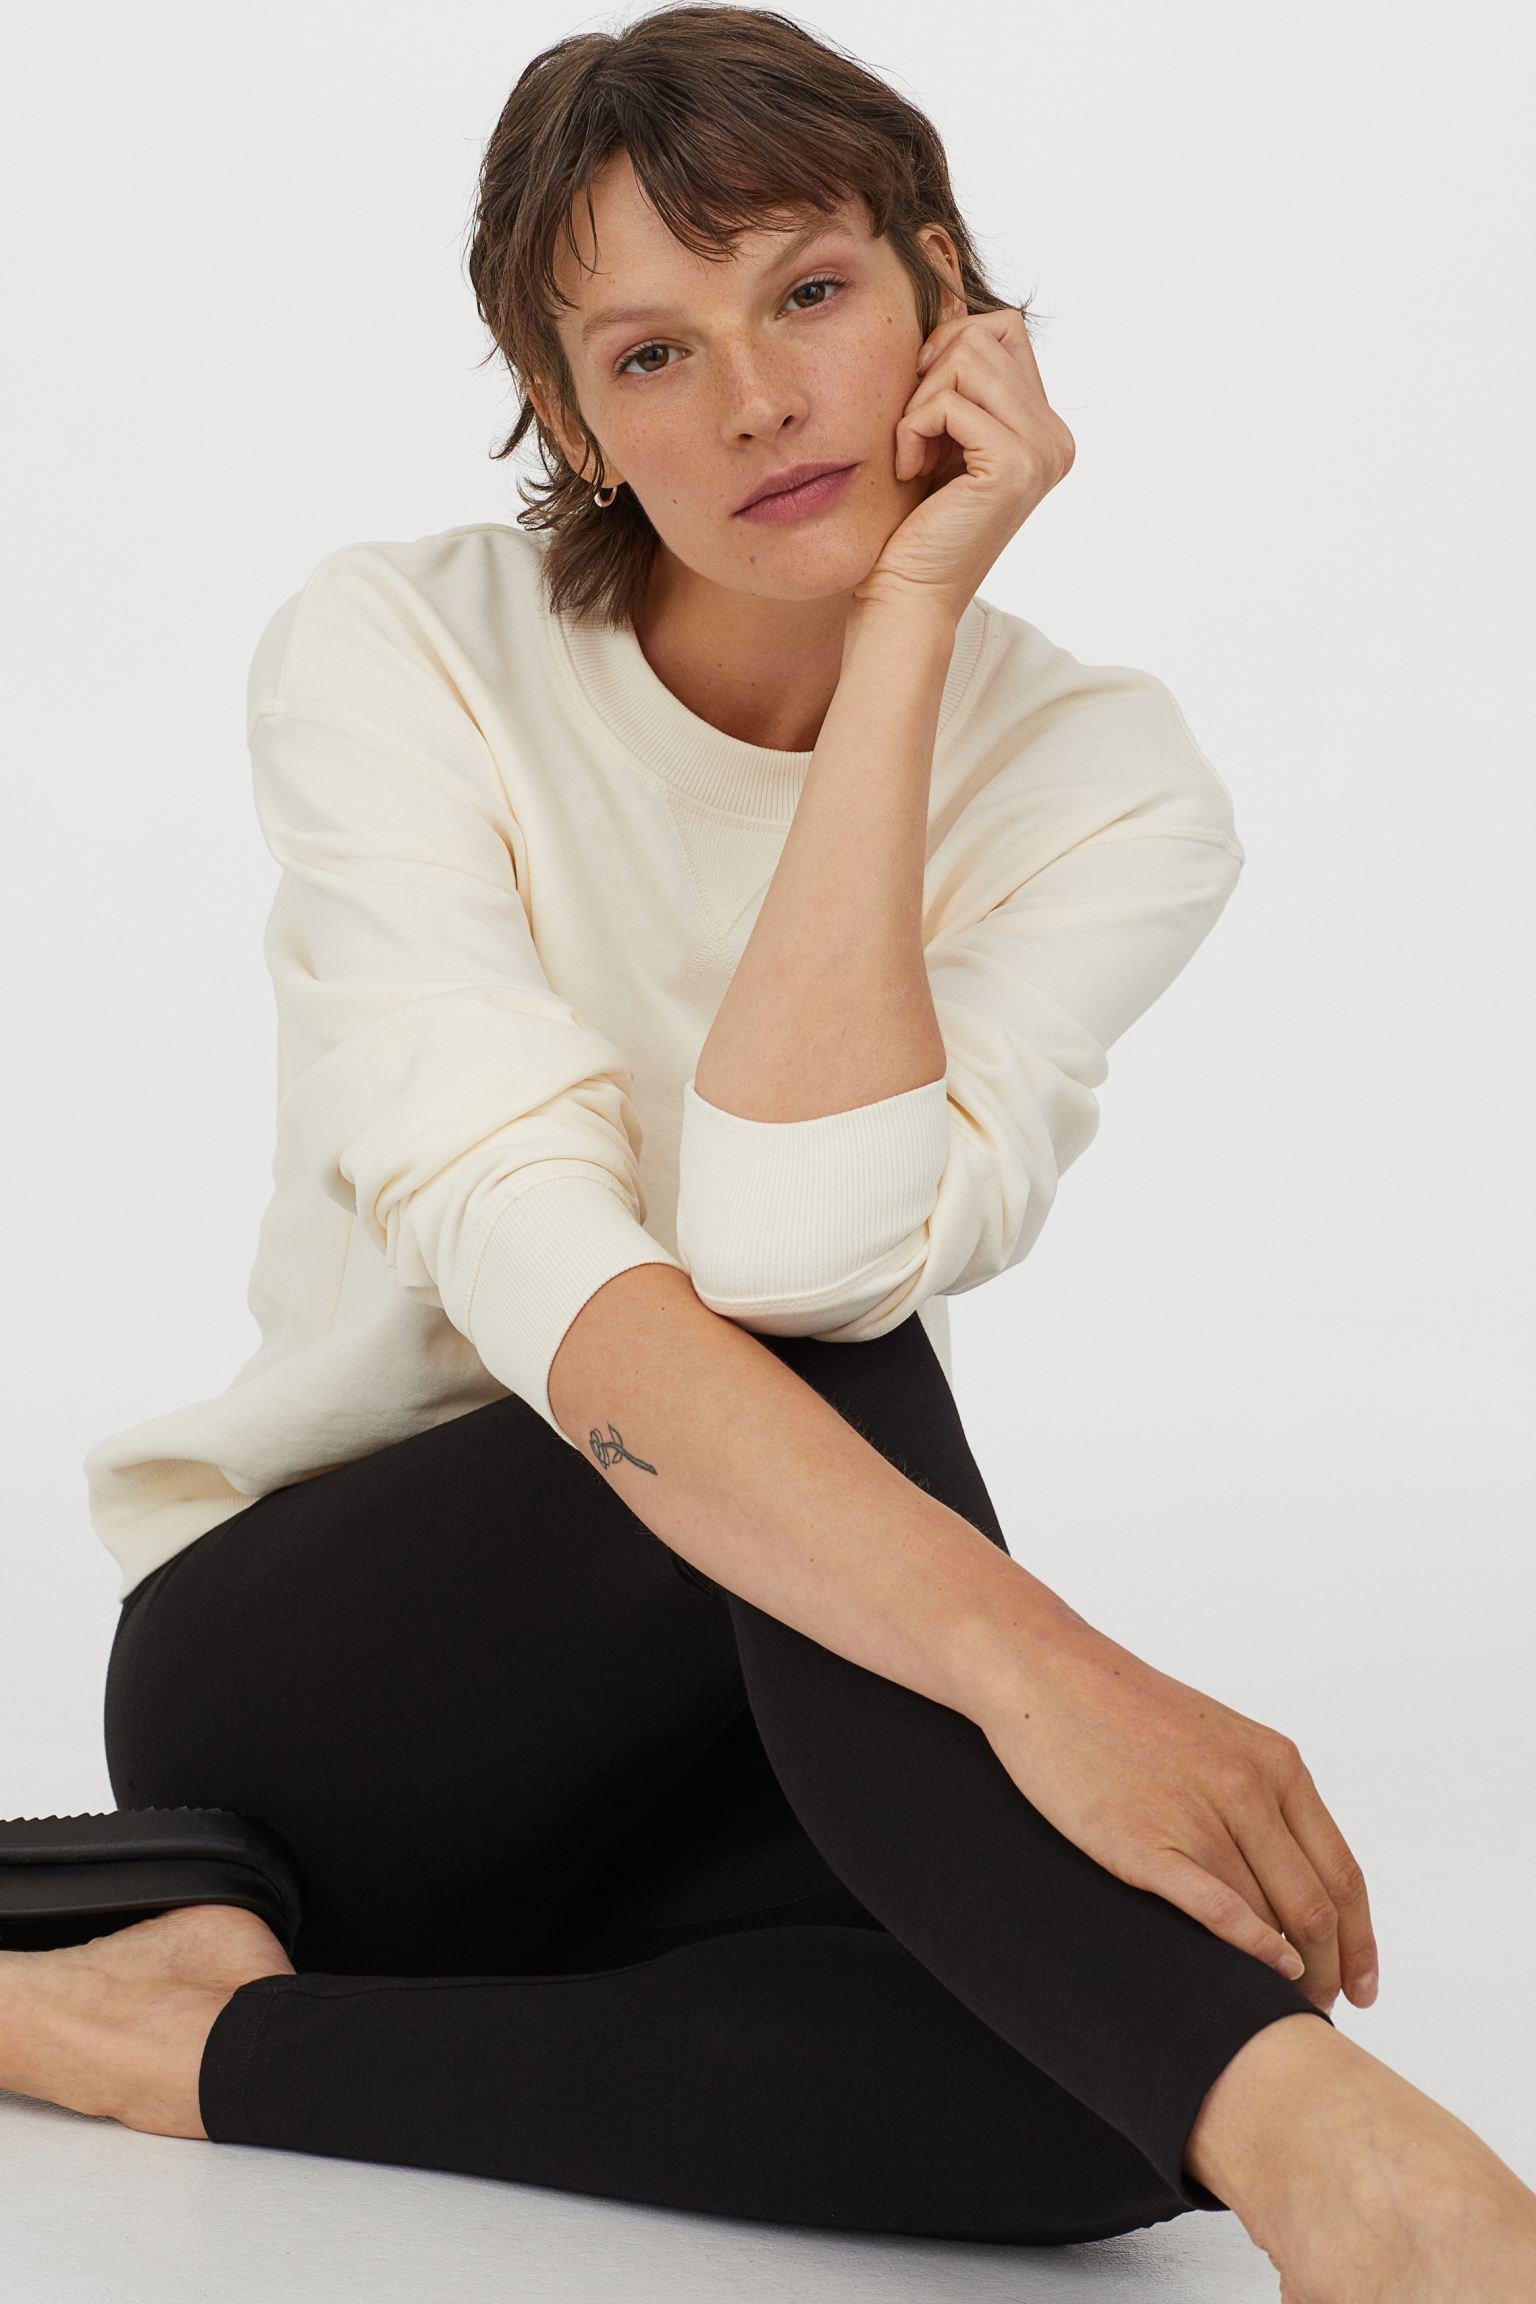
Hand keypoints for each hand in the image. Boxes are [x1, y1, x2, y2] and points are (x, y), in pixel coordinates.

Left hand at [851, 304, 1075, 623]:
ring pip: (969, 357)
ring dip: (921, 400)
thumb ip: (960, 377)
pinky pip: (951, 402)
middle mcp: (1056, 438)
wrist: (906, 595)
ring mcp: (1042, 452)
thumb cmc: (910, 521)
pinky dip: (915, 427)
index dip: (950, 350)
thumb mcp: (941, 434)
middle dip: (934, 372)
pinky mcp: (1014, 467)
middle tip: (914, 431)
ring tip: (914, 451)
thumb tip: (949, 295)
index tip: (922, 407)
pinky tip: (911, 469)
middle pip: (989, 332)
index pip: (1004, 328)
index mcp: (1044, 428)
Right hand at [968, 1614, 1379, 2013]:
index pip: (1343, 1873)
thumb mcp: (1218, 1738)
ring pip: (1270, 1917)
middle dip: (1327, 1971)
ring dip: (1284, 1973)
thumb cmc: (1125, 1709)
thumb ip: (1262, 1798)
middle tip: (1318, 2010)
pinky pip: (1217, 1909)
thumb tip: (1295, 1878)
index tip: (1361, 1986)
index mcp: (1275, 1763)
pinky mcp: (1143, 1842)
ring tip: (1279, 2006)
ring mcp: (1197, 1815)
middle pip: (1315, 1907)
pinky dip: (1252, 1949)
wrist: (1047, 1677)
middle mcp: (1247, 1788)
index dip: (1359, 1942)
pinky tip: (1265, 1972)